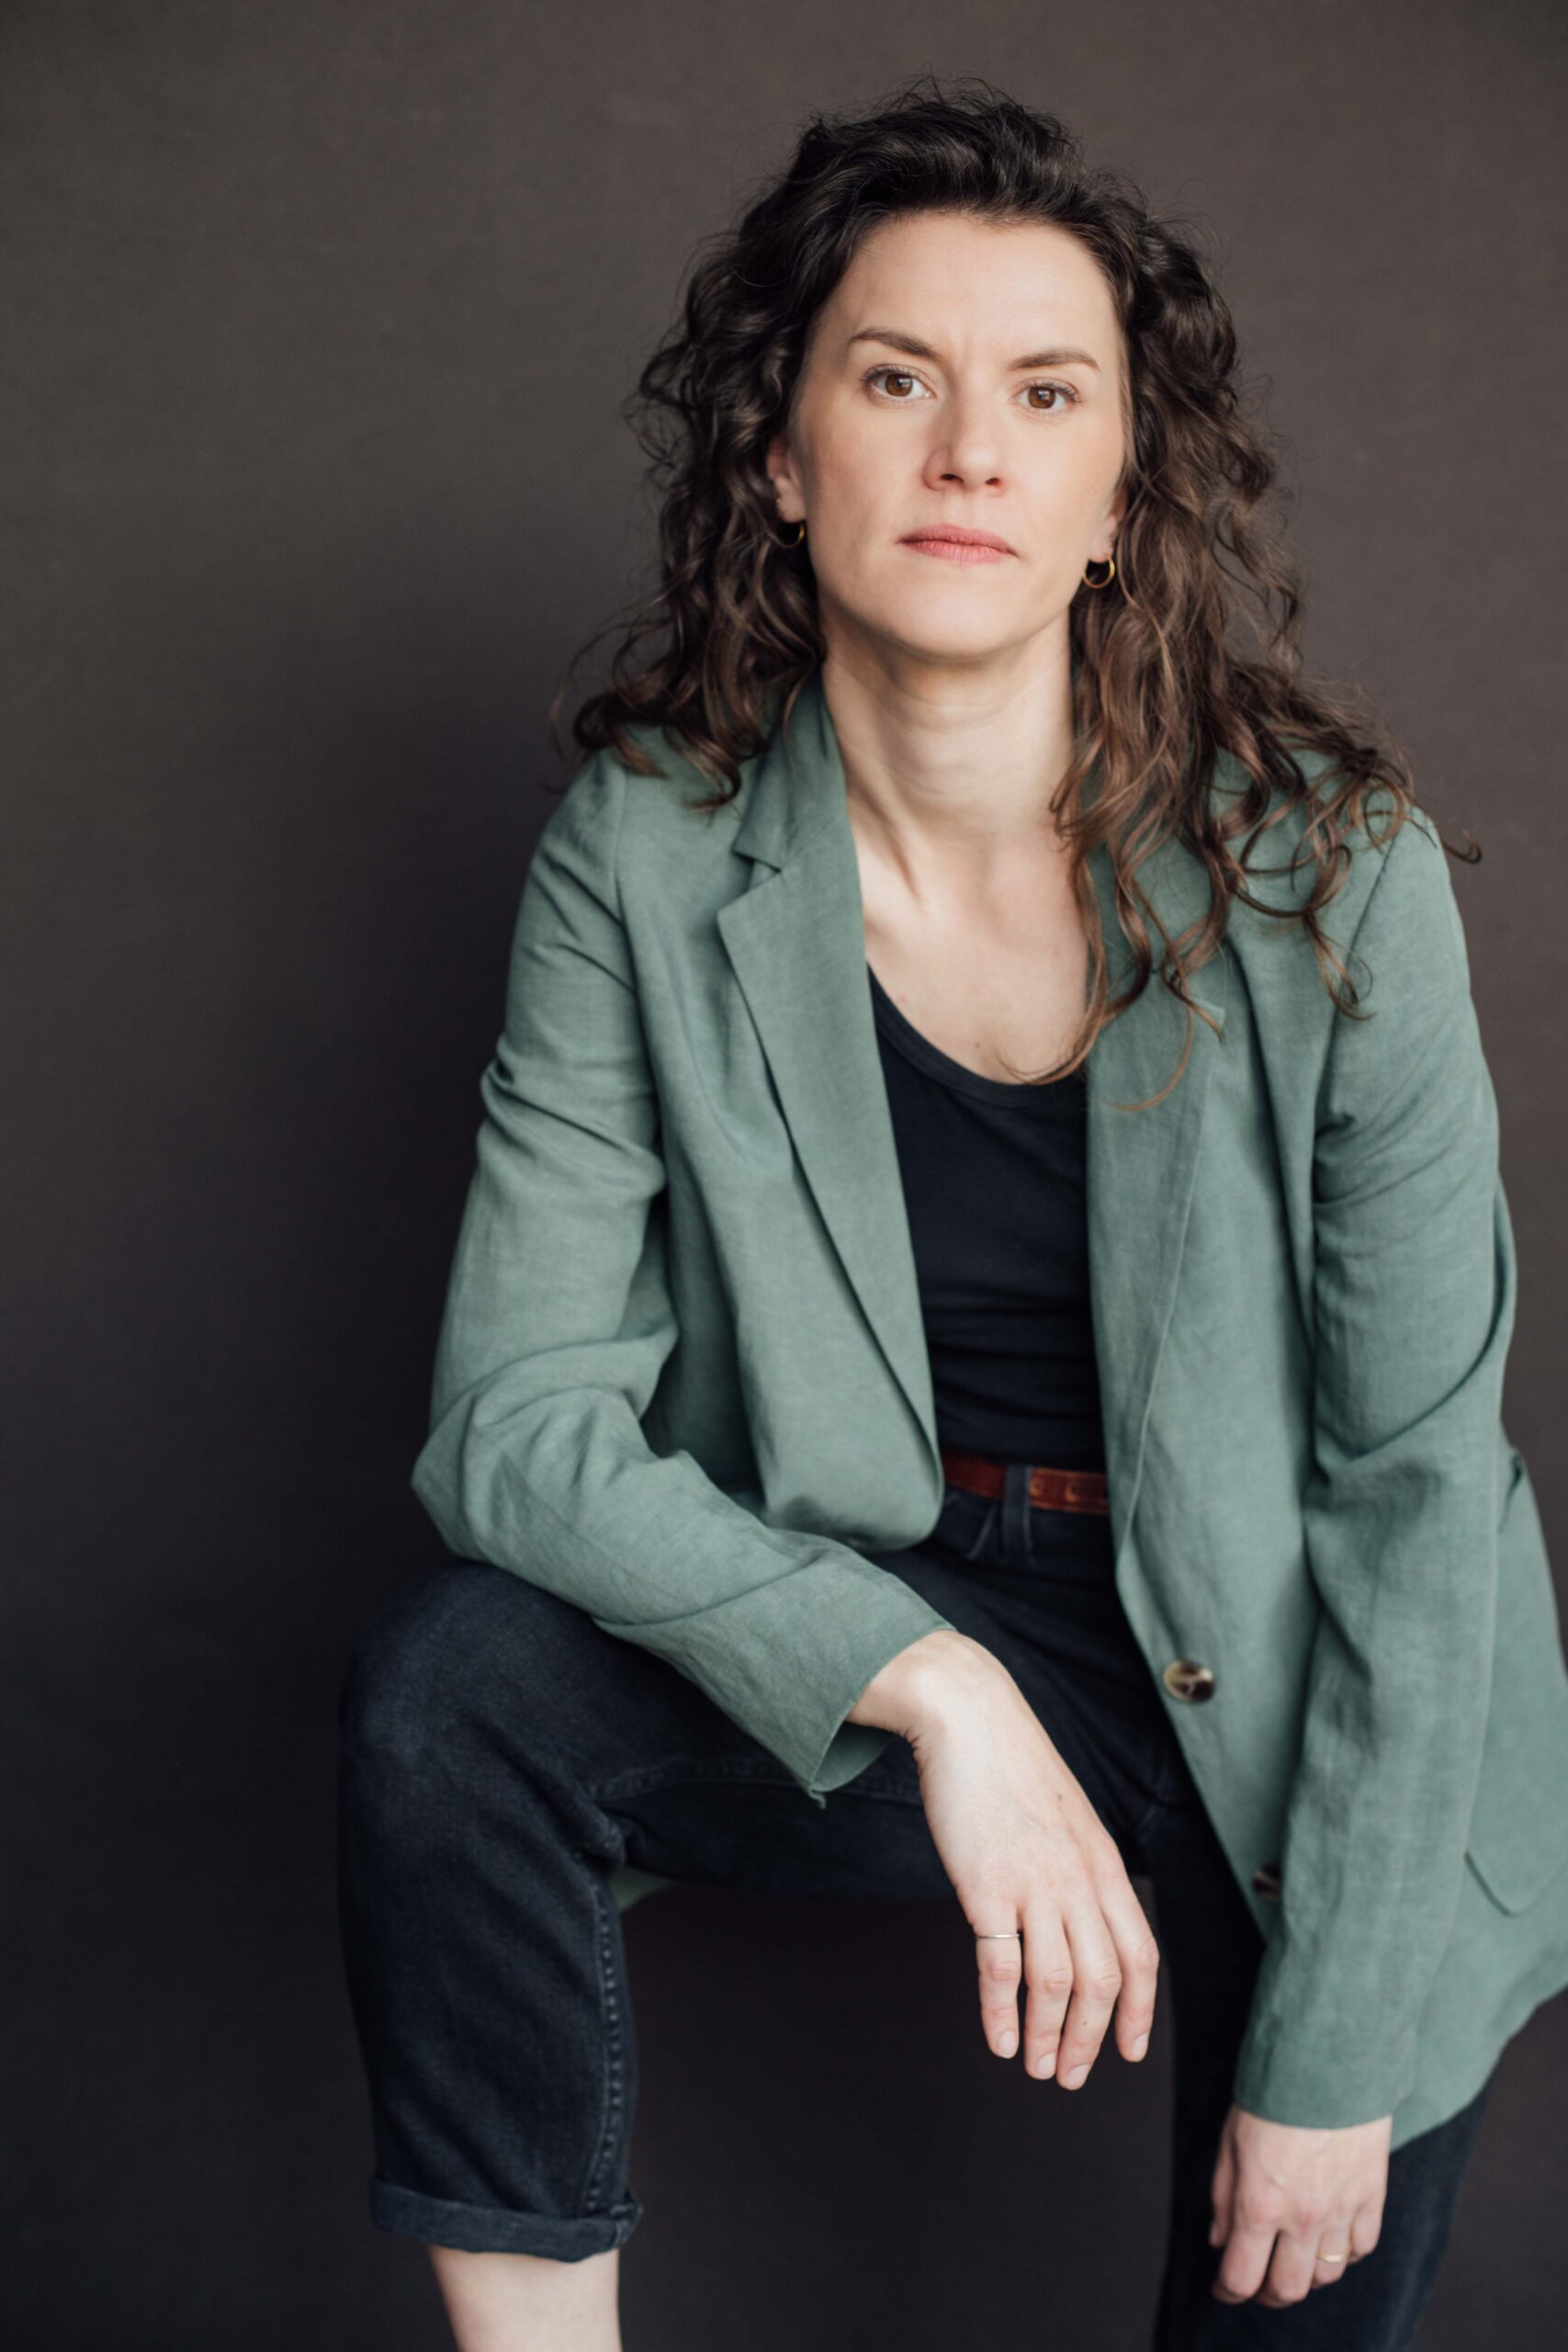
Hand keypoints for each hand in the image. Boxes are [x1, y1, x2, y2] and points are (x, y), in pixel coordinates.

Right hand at [852, 1630, 1158, 2085]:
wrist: (968, 1717)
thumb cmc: (1010, 1767)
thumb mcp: (1066, 1817)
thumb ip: (1078, 1868)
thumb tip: (1077, 1918)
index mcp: (1104, 1864)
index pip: (1141, 1955)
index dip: (1139, 2011)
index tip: (1129, 2051)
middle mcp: (1079, 1880)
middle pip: (1104, 1982)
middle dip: (1091, 2041)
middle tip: (1070, 2076)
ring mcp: (1035, 1884)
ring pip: (1057, 1984)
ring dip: (1049, 2037)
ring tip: (1035, 2067)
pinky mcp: (987, 1885)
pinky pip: (1001, 1967)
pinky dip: (1001, 2012)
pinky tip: (997, 2039)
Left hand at [1208, 2102, 1390, 2305]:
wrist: (1326, 2061)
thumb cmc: (1272, 2095)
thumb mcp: (1229, 2141)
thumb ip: (1222, 2198)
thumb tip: (1220, 2242)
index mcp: (1259, 2205)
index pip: (1242, 2277)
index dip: (1228, 2290)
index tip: (1224, 2288)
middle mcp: (1302, 2219)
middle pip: (1288, 2289)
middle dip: (1268, 2293)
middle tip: (1259, 2282)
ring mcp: (1341, 2212)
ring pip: (1326, 2276)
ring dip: (1306, 2274)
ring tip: (1294, 2257)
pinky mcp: (1372, 2199)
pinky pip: (1361, 2249)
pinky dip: (1344, 2253)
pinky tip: (1329, 2238)